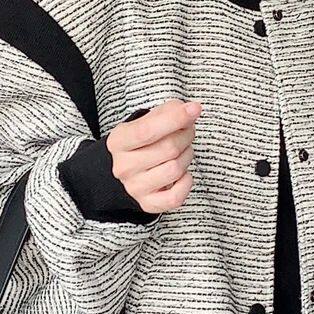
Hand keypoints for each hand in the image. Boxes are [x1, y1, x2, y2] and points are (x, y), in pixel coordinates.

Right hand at [106, 99, 201, 214]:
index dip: (174, 119)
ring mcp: (135, 187)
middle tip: (186, 131)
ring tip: (183, 151)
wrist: (123, 172)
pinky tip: (183, 173)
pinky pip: (176, 197)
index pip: (147, 131)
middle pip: (168, 149)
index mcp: (119, 142)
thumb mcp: (144, 122)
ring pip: (175, 169)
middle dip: (186, 136)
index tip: (194, 109)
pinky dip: (186, 183)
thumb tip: (189, 110)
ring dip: (187, 156)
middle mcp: (124, 167)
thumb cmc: (140, 144)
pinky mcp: (147, 203)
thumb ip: (166, 112)